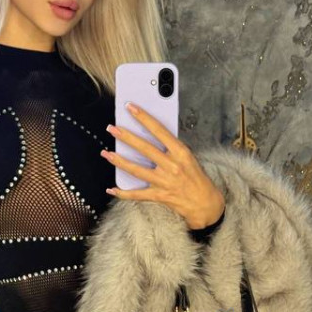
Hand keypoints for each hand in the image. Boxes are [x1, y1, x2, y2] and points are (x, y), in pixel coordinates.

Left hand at [100, 103, 224, 228]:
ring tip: (106, 153)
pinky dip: (123, 193)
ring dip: (119, 161)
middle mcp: (171, 166)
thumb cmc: (196, 177)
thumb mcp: (188, 156)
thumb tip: (151, 135)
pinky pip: (137, 194)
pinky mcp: (159, 195)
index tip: (131, 108)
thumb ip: (171, 147)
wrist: (205, 203)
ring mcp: (164, 181)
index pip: (159, 130)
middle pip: (144, 148)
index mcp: (180, 152)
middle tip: (112, 128)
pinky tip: (111, 189)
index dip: (143, 118)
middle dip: (126, 137)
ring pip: (136, 170)